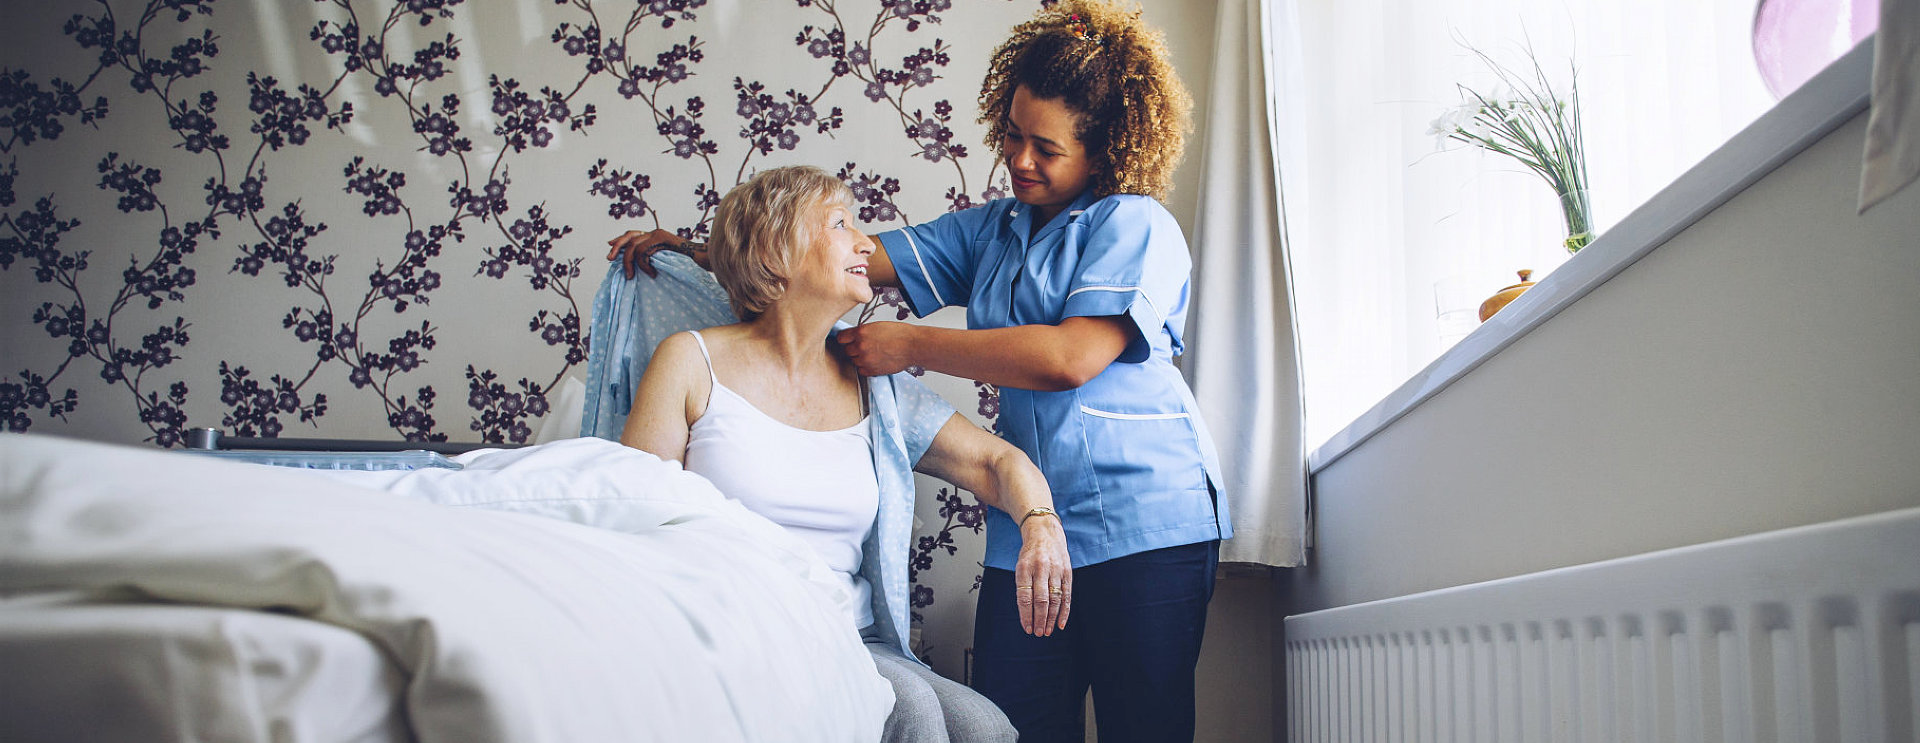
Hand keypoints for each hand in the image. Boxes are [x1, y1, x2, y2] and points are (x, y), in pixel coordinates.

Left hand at [606, 228, 690, 278]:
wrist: (703, 259)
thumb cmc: (686, 265)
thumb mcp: (662, 263)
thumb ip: (649, 260)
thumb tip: (632, 267)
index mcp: (654, 237)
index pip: (632, 235)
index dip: (620, 240)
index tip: (609, 247)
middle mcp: (654, 233)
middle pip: (628, 236)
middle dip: (617, 248)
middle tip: (609, 259)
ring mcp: (658, 234)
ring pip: (633, 246)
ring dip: (629, 263)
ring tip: (632, 276)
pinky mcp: (661, 239)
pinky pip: (643, 252)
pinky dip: (643, 265)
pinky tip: (652, 274)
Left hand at [835, 321, 917, 375]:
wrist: (913, 346)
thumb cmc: (900, 334)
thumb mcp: (877, 326)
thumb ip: (863, 332)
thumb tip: (854, 337)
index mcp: (861, 332)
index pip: (841, 338)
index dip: (845, 339)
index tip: (847, 340)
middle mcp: (861, 346)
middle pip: (847, 350)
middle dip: (854, 348)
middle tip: (864, 346)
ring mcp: (866, 359)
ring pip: (854, 361)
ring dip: (860, 358)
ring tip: (874, 353)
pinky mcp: (872, 370)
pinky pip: (861, 370)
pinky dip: (866, 367)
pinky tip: (875, 361)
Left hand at [1013, 514, 1071, 635]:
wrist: (1045, 532)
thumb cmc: (1030, 553)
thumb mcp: (1020, 566)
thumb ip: (1023, 587)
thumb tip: (1026, 613)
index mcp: (1024, 567)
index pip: (1024, 596)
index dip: (1025, 614)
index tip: (1026, 628)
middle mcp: (1041, 568)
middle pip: (1041, 599)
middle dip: (1039, 619)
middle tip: (1038, 633)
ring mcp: (1056, 570)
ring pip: (1055, 598)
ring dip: (1051, 618)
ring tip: (1047, 631)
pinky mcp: (1067, 572)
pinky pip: (1067, 594)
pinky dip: (1064, 611)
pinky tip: (1060, 623)